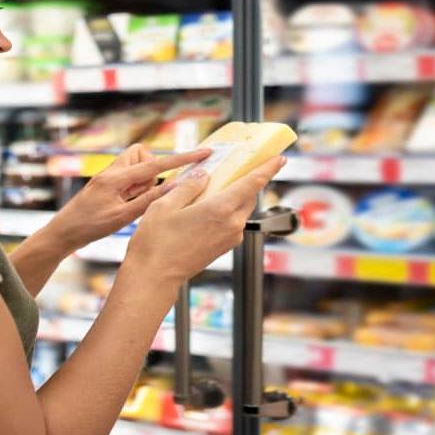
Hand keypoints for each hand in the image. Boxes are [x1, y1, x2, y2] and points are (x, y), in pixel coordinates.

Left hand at [43, 144, 212, 251]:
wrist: (62, 233)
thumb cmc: (89, 227)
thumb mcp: (122, 217)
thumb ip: (149, 200)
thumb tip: (174, 184)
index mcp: (116, 177)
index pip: (156, 164)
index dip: (182, 159)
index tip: (204, 152)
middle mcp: (112, 172)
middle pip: (144, 156)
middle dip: (152, 169)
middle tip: (144, 193)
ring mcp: (109, 177)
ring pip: (137, 167)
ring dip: (143, 182)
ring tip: (131, 203)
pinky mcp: (107, 185)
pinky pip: (129, 179)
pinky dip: (135, 189)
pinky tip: (125, 206)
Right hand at [124, 155, 286, 288]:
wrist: (155, 276)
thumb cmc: (157, 243)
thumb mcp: (166, 204)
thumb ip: (189, 186)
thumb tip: (203, 176)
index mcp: (220, 210)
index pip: (252, 183)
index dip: (268, 168)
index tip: (279, 158)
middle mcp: (231, 225)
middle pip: (249, 196)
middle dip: (249, 180)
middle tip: (242, 166)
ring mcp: (230, 238)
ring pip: (240, 209)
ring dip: (235, 196)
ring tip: (216, 186)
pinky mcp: (224, 247)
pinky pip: (232, 222)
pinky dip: (227, 210)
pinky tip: (209, 206)